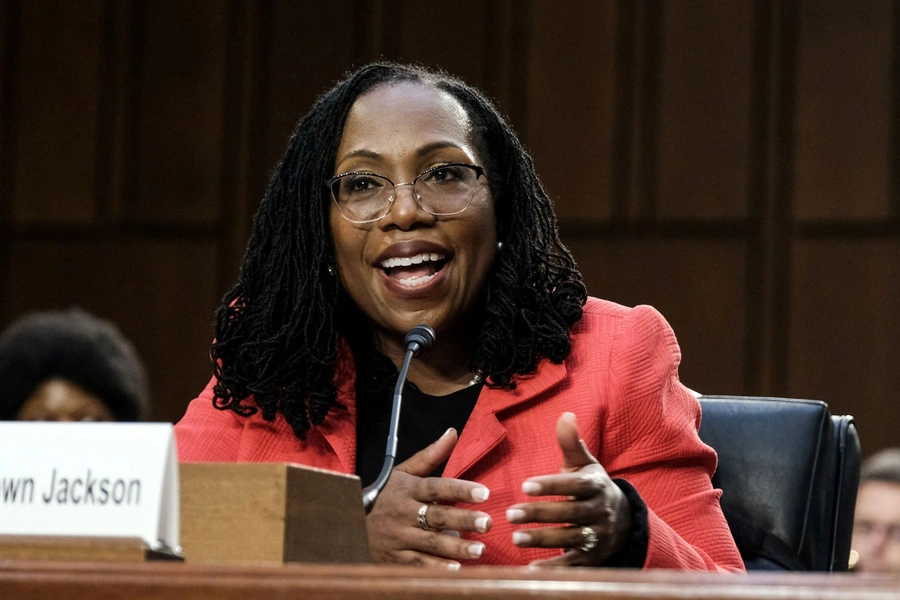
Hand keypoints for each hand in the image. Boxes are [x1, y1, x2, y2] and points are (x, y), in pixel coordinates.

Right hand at [365, 427, 492, 568]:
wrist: (351, 522)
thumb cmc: (385, 495)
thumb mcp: (403, 472)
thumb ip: (430, 455)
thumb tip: (453, 433)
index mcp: (408, 489)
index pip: (436, 487)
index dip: (460, 490)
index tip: (484, 493)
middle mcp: (403, 513)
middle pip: (436, 517)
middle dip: (463, 520)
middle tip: (488, 523)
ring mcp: (398, 537)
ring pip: (430, 543)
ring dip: (456, 548)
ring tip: (480, 549)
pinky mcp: (394, 558)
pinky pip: (418, 564)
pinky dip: (436, 568)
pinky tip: (457, 569)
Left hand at [506, 412, 631, 566]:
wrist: (623, 520)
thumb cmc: (592, 486)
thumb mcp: (584, 464)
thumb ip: (571, 443)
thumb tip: (565, 414)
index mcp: (596, 485)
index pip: (574, 485)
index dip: (551, 485)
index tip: (525, 486)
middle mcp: (600, 511)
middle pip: (570, 514)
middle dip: (540, 514)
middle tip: (510, 514)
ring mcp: (599, 536)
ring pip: (571, 539)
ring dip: (543, 540)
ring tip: (515, 538)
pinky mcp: (595, 558)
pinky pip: (574, 565)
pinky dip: (553, 568)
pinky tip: (530, 569)